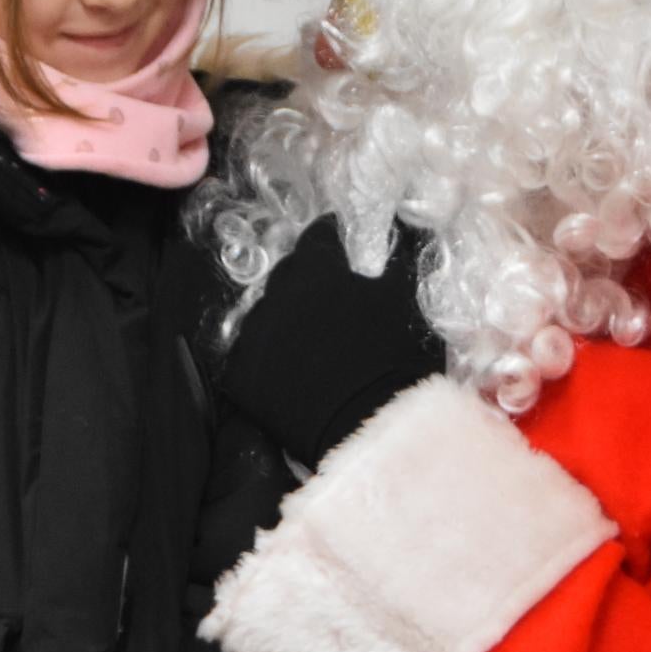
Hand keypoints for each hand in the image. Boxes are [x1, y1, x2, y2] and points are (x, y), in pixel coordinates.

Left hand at [219, 218, 446, 466]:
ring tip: (313, 351)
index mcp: (315, 269)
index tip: (349, 263)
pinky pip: (250, 358)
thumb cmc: (398, 359)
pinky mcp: (241, 376)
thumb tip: (401, 221)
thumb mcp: (409, 295)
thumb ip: (400, 252)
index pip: (319, 239)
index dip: (336, 249)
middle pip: (289, 278)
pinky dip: (269, 363)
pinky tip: (293, 376)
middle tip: (335, 314)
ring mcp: (254, 336)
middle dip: (310, 287)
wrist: (373, 430)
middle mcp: (276, 294)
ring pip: (268, 318)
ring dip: (287, 325)